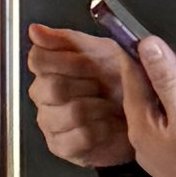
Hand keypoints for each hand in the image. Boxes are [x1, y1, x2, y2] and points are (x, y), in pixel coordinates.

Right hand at [28, 24, 137, 168]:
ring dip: (98, 108)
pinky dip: (101, 130)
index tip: (90, 62)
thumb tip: (34, 30)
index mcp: (48, 69)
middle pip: (51, 87)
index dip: (66, 60)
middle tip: (106, 86)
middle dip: (88, 85)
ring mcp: (49, 122)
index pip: (38, 59)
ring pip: (68, 113)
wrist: (141, 116)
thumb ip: (68, 40)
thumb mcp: (102, 52)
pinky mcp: (61, 146)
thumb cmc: (119, 82)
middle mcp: (42, 95)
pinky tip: (109, 125)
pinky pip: (79, 137)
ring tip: (111, 106)